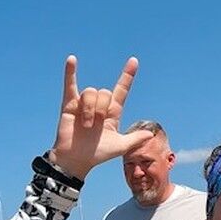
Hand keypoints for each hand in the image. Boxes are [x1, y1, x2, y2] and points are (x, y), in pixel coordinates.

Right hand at [49, 55, 151, 178]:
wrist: (77, 160)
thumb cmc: (98, 154)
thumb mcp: (121, 147)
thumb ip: (135, 139)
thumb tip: (151, 134)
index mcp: (112, 112)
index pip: (121, 90)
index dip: (127, 76)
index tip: (134, 61)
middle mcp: (99, 105)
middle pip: (105, 92)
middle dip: (101, 108)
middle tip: (95, 125)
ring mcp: (84, 104)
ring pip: (91, 92)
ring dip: (89, 109)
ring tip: (85, 125)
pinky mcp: (69, 105)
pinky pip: (70, 85)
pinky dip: (70, 72)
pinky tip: (71, 59)